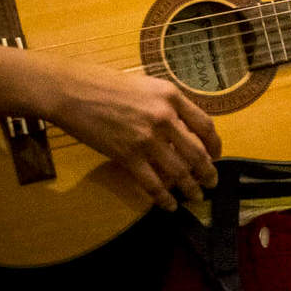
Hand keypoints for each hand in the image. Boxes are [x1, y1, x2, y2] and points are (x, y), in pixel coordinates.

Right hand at [35, 52, 221, 212]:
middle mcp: (164, 117)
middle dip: (207, 172)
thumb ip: (169, 105)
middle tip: (212, 183)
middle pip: (197, 152)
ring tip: (196, 196)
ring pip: (178, 171)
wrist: (74, 92)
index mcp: (172, 96)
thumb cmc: (108, 85)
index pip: (205, 125)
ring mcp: (146, 138)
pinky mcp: (127, 156)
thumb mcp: (148, 86)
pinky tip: (169, 205)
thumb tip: (185, 130)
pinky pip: (152, 183)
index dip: (215, 145)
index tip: (216, 155)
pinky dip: (163, 198)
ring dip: (190, 188)